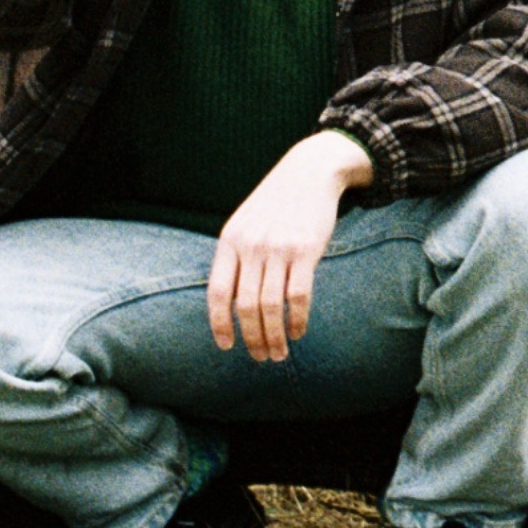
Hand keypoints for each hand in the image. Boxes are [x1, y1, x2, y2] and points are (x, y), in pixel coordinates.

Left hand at [210, 129, 373, 361]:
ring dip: (274, 337)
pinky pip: (299, 295)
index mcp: (230, 241)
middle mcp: (251, 245)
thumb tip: (229, 303)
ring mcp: (279, 247)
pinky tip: (298, 331)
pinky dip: (297, 320)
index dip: (219, 324)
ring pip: (271, 306)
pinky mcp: (306, 249)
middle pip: (246, 306)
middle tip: (261, 357)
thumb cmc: (276, 202)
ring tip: (279, 353)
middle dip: (252, 339)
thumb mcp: (245, 223)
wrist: (310, 170)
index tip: (227, 346)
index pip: (218, 293)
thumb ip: (235, 257)